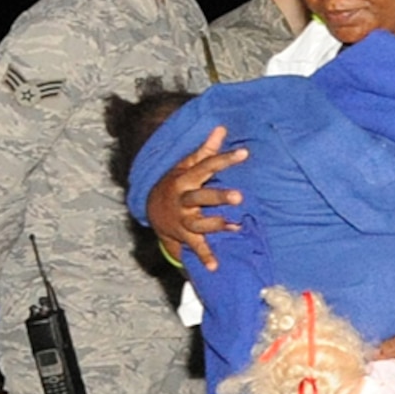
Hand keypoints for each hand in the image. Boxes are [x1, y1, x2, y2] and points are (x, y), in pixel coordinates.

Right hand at [148, 126, 246, 271]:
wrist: (150, 208)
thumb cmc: (177, 182)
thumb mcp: (186, 165)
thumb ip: (205, 150)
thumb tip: (221, 128)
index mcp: (186, 179)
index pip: (206, 166)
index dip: (225, 159)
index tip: (245, 152)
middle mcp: (183, 199)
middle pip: (200, 197)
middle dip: (218, 197)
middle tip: (240, 197)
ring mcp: (182, 219)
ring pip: (198, 223)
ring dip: (216, 226)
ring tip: (235, 227)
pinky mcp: (183, 235)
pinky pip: (195, 246)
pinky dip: (205, 256)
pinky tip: (215, 266)